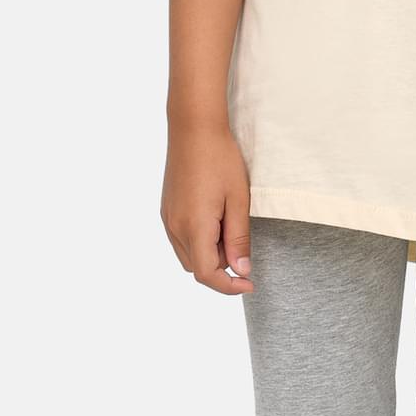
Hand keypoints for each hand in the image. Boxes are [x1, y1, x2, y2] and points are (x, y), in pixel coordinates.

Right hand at [161, 119, 255, 294]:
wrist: (194, 128)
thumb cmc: (220, 159)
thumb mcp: (238, 200)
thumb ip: (238, 239)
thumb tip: (240, 271)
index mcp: (194, 226)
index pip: (206, 274)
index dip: (229, 287)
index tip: (249, 282)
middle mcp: (175, 227)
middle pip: (197, 268)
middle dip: (221, 267)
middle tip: (242, 244)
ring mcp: (167, 219)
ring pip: (188, 256)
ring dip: (210, 254)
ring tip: (229, 226)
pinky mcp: (166, 211)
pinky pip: (181, 240)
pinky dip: (200, 241)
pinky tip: (215, 219)